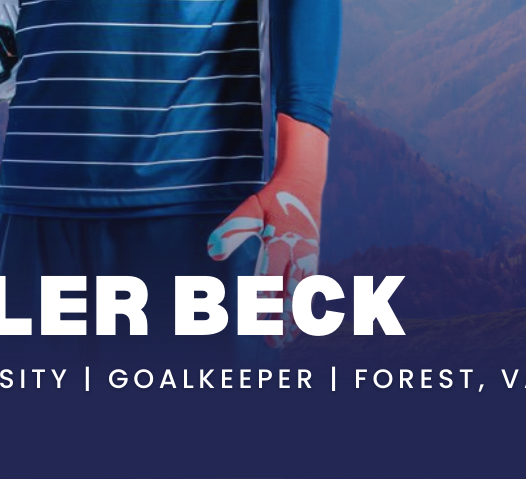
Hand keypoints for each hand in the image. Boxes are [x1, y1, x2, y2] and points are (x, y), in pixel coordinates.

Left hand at [207, 113, 326, 346]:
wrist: (304, 184)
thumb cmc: (272, 199)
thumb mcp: (250, 209)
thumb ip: (232, 230)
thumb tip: (211, 252)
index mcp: (280, 241)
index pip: (270, 278)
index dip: (262, 302)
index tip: (253, 321)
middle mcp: (298, 253)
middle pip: (290, 292)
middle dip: (280, 318)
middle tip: (271, 341)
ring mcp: (309, 258)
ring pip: (303, 295)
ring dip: (294, 319)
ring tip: (284, 340)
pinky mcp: (314, 260)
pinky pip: (310, 290)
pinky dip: (304, 308)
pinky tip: (297, 326)